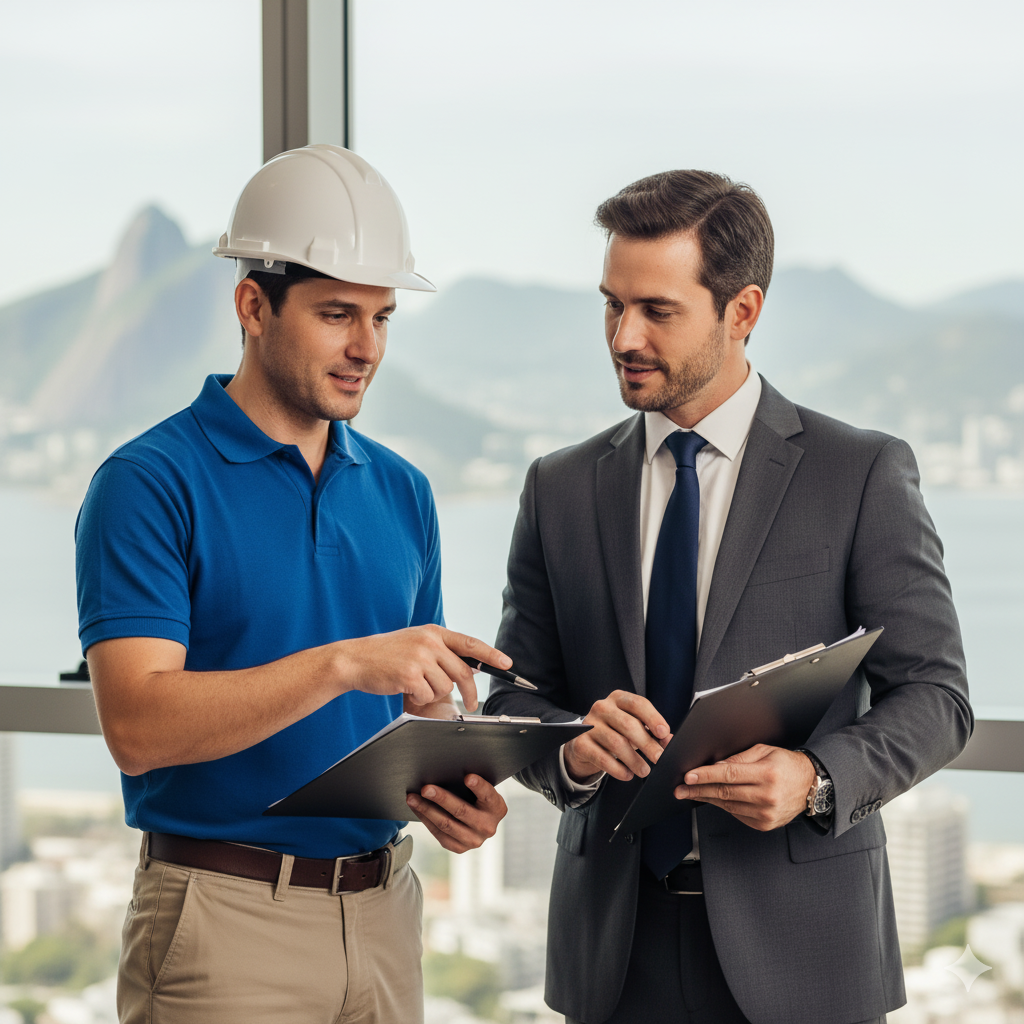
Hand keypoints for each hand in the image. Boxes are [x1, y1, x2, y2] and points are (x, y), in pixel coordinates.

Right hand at [335, 625, 510, 712]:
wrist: (355, 659)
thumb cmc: (386, 654)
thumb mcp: (416, 643)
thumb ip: (441, 652)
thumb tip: (471, 668)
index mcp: (433, 632)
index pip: (470, 643)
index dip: (491, 654)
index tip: (507, 664)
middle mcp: (429, 642)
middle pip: (463, 672)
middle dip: (470, 692)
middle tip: (470, 704)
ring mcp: (420, 657)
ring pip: (445, 687)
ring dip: (434, 692)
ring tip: (415, 684)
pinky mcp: (410, 674)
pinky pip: (428, 695)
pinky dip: (420, 698)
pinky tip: (405, 688)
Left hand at [406, 775, 507, 852]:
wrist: (481, 824)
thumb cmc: (478, 799)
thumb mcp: (482, 791)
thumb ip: (471, 784)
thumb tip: (444, 771)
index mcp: (497, 808)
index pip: (488, 795)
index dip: (478, 786)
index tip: (467, 777)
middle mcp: (488, 827)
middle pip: (462, 811)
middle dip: (442, 798)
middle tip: (425, 788)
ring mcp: (474, 840)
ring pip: (446, 824)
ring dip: (426, 810)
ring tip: (413, 798)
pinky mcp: (459, 848)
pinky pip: (439, 834)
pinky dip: (426, 819)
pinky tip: (417, 808)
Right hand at [564, 690, 670, 782]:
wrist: (585, 744)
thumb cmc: (615, 732)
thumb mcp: (634, 727)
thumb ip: (652, 731)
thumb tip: (668, 740)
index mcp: (618, 699)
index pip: (638, 703)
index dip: (653, 718)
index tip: (664, 733)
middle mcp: (602, 707)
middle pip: (628, 724)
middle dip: (647, 744)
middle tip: (659, 758)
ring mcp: (589, 724)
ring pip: (616, 743)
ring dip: (634, 760)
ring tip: (645, 771)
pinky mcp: (581, 743)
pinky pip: (602, 758)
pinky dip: (617, 769)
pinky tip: (627, 774)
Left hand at [673, 744, 815, 830]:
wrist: (810, 786)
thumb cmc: (786, 764)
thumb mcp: (764, 751)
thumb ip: (739, 758)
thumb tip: (716, 765)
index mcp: (767, 774)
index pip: (729, 774)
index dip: (706, 775)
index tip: (689, 776)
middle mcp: (767, 796)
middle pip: (724, 792)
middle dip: (698, 790)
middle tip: (680, 789)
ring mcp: (766, 813)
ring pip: (728, 805)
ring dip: (707, 799)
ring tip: (691, 793)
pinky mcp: (764, 824)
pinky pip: (736, 814)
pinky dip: (723, 806)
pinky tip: (713, 799)